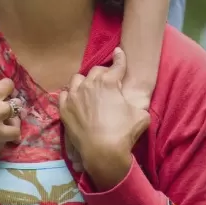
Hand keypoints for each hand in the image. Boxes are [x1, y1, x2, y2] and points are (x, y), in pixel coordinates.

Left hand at [59, 48, 150, 190]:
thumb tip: (138, 103)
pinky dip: (71, 95)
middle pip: (96, 70)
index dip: (120, 58)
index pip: (117, 65)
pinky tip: (76, 100)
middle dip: (104, 73)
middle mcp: (89, 84)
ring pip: (78, 79)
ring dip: (85, 82)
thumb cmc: (123, 133)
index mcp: (108, 82)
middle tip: (108, 82)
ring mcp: (74, 95)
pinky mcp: (64, 108)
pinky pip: (65, 94)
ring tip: (90, 90)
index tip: (119, 52)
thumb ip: (137, 103)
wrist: (102, 152)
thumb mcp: (141, 115)